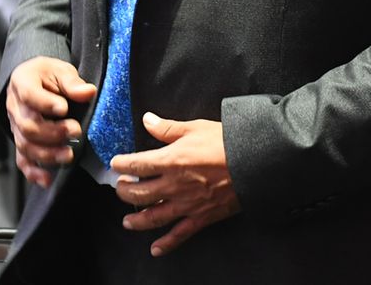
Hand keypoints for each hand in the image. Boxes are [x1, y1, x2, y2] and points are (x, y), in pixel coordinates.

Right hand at [6, 56, 95, 188]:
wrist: (31, 79)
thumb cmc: (48, 74)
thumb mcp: (61, 70)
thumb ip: (73, 83)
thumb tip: (88, 92)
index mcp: (22, 82)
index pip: (30, 95)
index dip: (45, 103)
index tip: (65, 109)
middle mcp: (14, 106)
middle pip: (28, 125)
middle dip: (52, 133)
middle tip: (76, 132)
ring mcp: (15, 126)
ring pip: (25, 145)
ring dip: (47, 154)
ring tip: (68, 156)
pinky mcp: (20, 140)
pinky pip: (22, 159)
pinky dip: (33, 172)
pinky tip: (47, 180)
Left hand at [112, 114, 239, 256]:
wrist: (254, 162)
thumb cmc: (226, 142)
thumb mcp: (195, 128)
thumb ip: (167, 128)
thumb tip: (147, 120)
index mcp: (170, 160)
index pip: (136, 164)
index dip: (121, 164)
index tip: (116, 164)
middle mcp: (173, 185)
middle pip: (139, 193)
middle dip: (124, 192)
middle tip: (121, 188)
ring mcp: (186, 204)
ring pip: (153, 217)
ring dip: (137, 220)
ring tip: (127, 221)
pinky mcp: (201, 217)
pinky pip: (179, 234)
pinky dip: (166, 244)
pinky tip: (156, 249)